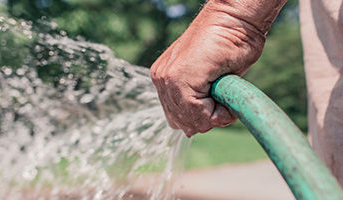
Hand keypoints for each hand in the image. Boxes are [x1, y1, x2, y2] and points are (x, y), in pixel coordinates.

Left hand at [150, 1, 269, 136]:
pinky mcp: (178, 78)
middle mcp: (161, 80)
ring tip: (225, 92)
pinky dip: (220, 112)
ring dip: (215, 115)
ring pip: (191, 121)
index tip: (219, 100)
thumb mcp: (210, 81)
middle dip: (207, 118)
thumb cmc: (229, 45)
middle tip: (223, 97)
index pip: (178, 118)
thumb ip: (197, 101)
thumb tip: (189, 130)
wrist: (235, 19)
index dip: (203, 117)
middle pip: (182, 123)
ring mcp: (167, 79)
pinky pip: (200, 115)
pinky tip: (226, 92)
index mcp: (165, 79)